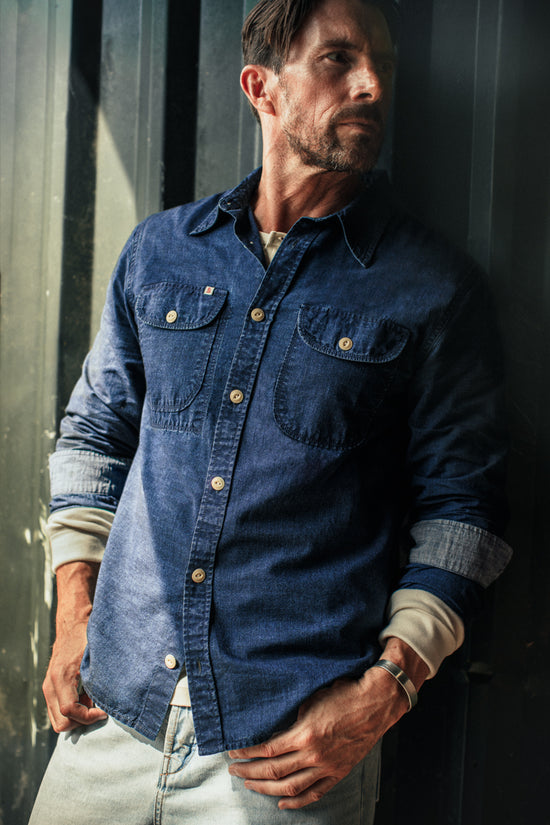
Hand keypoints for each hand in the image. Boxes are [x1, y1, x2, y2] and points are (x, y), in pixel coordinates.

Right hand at [42, 562, 106, 731]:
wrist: (73, 623)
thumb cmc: (87, 637)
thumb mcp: (97, 657)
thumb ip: (101, 679)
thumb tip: (115, 701)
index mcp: (61, 677)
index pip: (70, 711)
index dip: (88, 717)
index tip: (104, 712)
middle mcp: (50, 685)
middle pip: (61, 722)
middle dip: (82, 722)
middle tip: (99, 711)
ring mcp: (48, 687)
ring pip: (58, 720)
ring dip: (77, 718)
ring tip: (94, 703)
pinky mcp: (50, 687)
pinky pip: (57, 711)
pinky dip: (72, 711)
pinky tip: (87, 698)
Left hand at [228, 639, 427, 809]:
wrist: (375, 704)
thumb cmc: (343, 695)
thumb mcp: (311, 699)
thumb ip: (292, 718)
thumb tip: (274, 728)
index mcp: (305, 734)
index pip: (268, 750)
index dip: (248, 752)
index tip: (233, 752)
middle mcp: (314, 755)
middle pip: (274, 771)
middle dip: (250, 772)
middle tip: (234, 771)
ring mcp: (326, 767)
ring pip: (290, 787)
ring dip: (266, 789)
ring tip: (250, 784)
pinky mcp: (338, 773)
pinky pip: (314, 794)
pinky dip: (297, 802)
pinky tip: (283, 804)